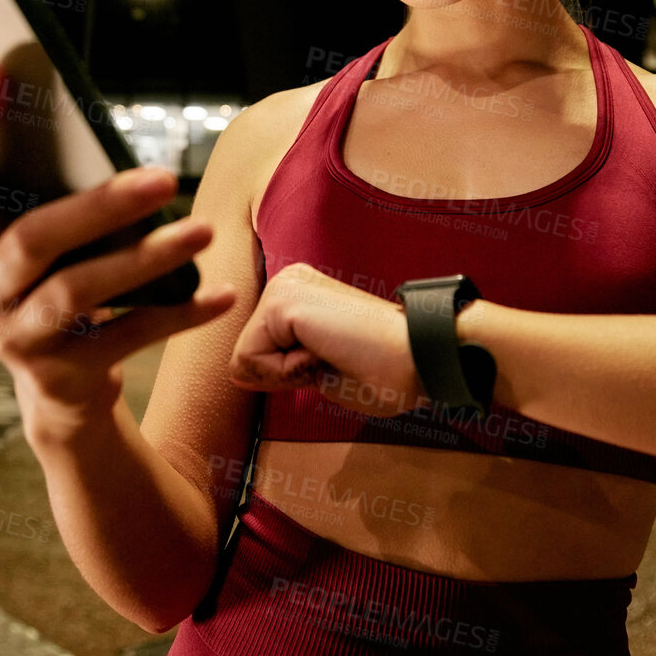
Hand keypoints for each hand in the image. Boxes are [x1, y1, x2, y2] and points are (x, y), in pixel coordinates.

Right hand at [0, 66, 236, 434]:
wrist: (65, 392)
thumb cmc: (66, 292)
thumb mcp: (55, 251)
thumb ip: (64, 204)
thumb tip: (114, 145)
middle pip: (34, 237)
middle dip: (100, 204)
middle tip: (164, 177)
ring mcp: (16, 337)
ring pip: (79, 290)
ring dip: (147, 259)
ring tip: (202, 231)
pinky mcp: (59, 375)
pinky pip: (126, 337)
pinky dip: (178, 313)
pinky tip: (220, 294)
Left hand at [227, 263, 424, 416]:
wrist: (419, 358)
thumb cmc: (384, 370)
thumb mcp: (319, 371)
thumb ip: (279, 367)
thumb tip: (236, 371)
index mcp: (298, 293)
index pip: (257, 351)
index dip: (289, 375)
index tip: (335, 360)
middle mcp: (288, 280)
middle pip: (247, 352)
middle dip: (283, 372)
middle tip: (335, 358)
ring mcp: (285, 286)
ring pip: (247, 357)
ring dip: (288, 372)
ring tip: (333, 354)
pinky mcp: (283, 301)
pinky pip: (252, 360)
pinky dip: (286, 371)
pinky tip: (324, 353)